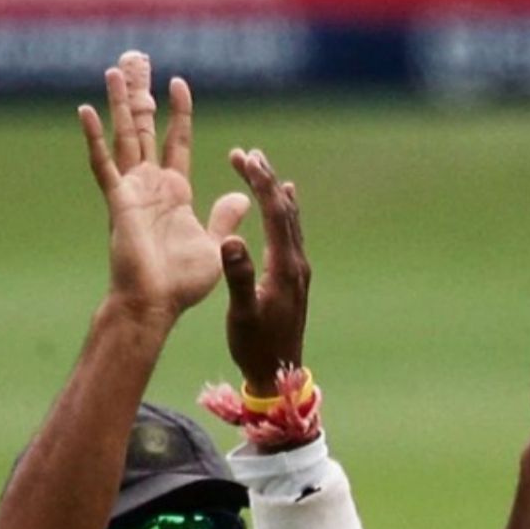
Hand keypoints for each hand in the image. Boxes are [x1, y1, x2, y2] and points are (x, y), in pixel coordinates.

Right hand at [77, 51, 248, 323]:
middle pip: (145, 129)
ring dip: (119, 103)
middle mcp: (150, 186)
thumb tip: (242, 197)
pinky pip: (104, 165)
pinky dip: (94, 138)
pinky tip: (85, 110)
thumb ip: (224, 218)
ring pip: (125, 136)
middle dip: (140, 95)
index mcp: (173, 193)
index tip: (180, 83)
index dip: (179, 113)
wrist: (155, 305)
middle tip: (134, 61)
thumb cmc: (182, 284)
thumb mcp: (214, 245)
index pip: (177, 142)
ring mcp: (131, 191)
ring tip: (114, 69)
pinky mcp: (119, 202)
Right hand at [222, 147, 308, 396]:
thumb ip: (239, 276)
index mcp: (285, 267)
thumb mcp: (242, 313)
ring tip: (260, 167)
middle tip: (246, 154)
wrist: (278, 374)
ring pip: (290, 219)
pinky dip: (284, 209)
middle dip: (265, 179)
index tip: (242, 157)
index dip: (259, 182)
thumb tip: (230, 239)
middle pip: (285, 209)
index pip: (275, 212)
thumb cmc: (256, 347)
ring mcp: (299, 270)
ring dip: (274, 191)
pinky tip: (284, 200)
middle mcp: (297, 263)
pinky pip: (291, 232)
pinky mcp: (295, 278)